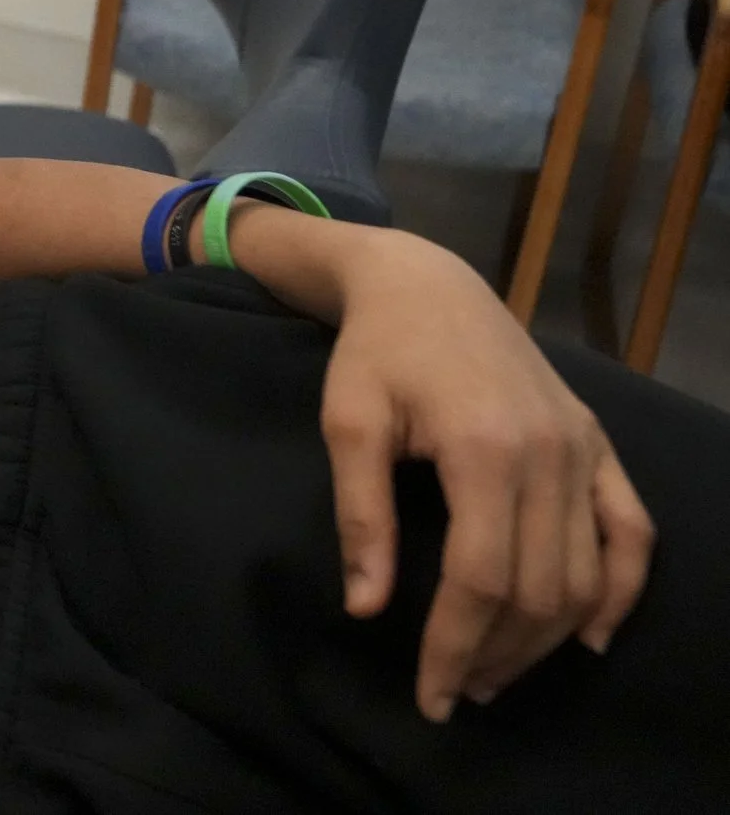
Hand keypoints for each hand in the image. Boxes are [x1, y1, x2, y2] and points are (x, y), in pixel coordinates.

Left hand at [319, 230, 653, 721]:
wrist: (426, 285)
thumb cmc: (375, 352)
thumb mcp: (348, 423)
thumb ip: (361, 516)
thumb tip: (366, 609)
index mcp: (483, 449)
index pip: (480, 579)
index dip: (454, 647)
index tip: (428, 694)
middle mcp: (549, 454)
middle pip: (539, 590)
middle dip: (499, 656)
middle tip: (459, 692)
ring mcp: (583, 449)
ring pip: (587, 575)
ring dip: (549, 639)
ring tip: (498, 673)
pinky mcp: (598, 443)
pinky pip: (632, 532)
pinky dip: (621, 591)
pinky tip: (590, 637)